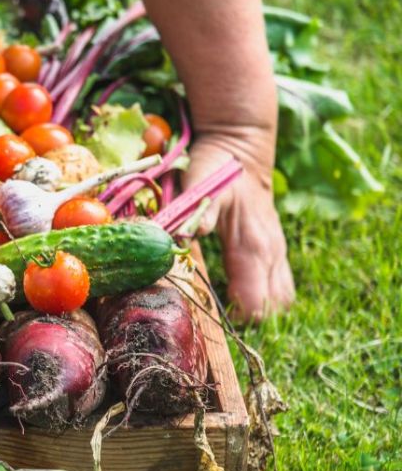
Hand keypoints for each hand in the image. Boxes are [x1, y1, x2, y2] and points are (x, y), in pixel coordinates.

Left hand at [182, 126, 294, 321]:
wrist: (239, 150)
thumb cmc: (216, 170)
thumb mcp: (203, 188)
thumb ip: (199, 214)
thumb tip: (188, 235)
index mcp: (254, 248)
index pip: (257, 305)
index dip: (238, 319)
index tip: (214, 318)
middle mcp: (271, 256)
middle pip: (273, 310)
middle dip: (251, 320)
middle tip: (221, 318)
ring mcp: (276, 254)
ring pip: (281, 300)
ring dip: (261, 310)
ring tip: (231, 310)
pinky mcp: (275, 252)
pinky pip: (279, 287)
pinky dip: (264, 298)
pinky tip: (240, 297)